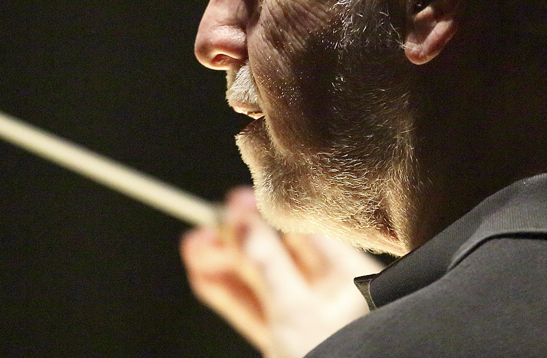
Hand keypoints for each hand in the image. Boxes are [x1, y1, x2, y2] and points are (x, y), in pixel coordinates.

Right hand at [180, 187, 383, 357]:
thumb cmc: (338, 357)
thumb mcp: (295, 310)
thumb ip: (266, 263)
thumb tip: (242, 221)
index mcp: (354, 280)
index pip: (306, 234)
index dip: (267, 215)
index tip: (234, 203)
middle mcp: (335, 297)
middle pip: (280, 256)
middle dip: (239, 242)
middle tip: (206, 224)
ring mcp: (312, 322)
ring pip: (263, 284)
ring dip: (227, 266)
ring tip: (193, 245)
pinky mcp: (291, 344)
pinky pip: (258, 311)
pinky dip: (231, 295)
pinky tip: (202, 275)